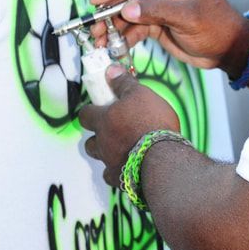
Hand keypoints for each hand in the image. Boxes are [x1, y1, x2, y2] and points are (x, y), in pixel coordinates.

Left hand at [79, 64, 179, 187]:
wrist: (163, 158)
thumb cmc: (152, 122)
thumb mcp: (141, 94)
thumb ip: (124, 83)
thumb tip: (111, 70)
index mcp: (104, 120)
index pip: (85, 115)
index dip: (90, 112)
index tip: (100, 109)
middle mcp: (103, 142)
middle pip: (89, 142)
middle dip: (97, 136)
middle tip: (113, 131)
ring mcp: (110, 162)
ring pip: (100, 158)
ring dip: (106, 153)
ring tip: (123, 149)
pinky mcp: (120, 180)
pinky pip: (113, 176)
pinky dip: (118, 171)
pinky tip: (130, 166)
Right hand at [90, 0, 248, 75]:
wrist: (230, 48)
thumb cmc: (216, 27)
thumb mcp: (188, 17)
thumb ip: (158, 11)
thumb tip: (127, 8)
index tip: (95, 1)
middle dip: (109, 14)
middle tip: (94, 30)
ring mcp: (159, 7)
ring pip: (128, 15)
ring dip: (113, 28)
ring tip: (100, 43)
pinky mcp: (158, 24)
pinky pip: (135, 28)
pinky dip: (124, 37)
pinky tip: (115, 48)